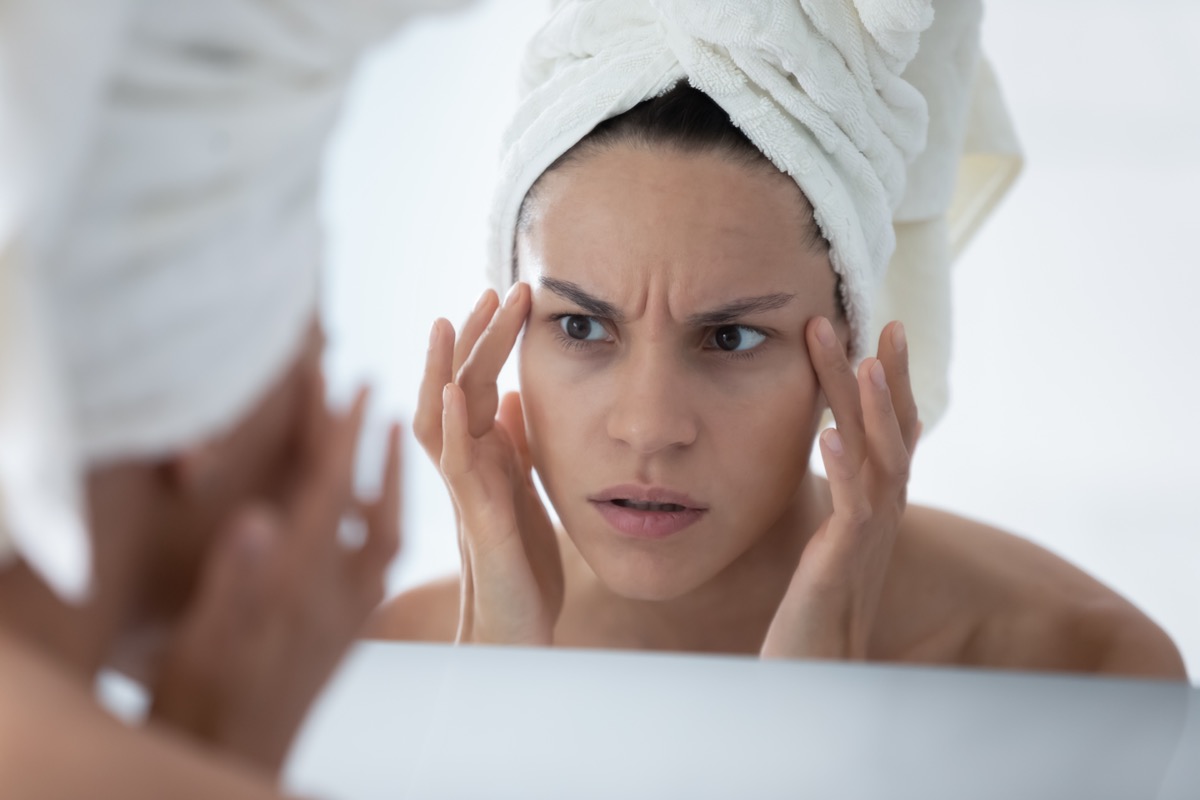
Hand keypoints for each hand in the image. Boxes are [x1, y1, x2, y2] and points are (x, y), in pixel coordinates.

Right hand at [149, 373, 401, 774]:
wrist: (233, 763)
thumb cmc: (203, 705)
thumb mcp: (204, 642)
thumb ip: (235, 581)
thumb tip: (259, 519)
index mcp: (301, 590)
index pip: (331, 495)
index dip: (343, 438)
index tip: (359, 385)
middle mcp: (336, 598)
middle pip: (373, 509)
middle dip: (376, 451)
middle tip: (382, 399)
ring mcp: (346, 616)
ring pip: (384, 537)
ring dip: (388, 485)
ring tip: (391, 442)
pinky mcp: (345, 632)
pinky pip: (377, 565)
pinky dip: (378, 526)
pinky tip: (368, 514)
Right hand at [413, 283, 562, 645]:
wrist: (516, 626)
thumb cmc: (519, 560)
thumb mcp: (525, 487)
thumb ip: (514, 443)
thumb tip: (510, 395)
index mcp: (484, 454)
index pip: (478, 382)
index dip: (491, 339)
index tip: (512, 294)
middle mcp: (468, 465)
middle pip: (459, 386)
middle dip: (476, 336)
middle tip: (497, 287)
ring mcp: (467, 489)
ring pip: (443, 418)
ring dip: (445, 369)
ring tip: (449, 321)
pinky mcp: (478, 518)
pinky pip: (456, 468)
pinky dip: (451, 428)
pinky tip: (452, 394)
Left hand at [761, 318, 919, 659]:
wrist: (819, 669)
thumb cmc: (817, 606)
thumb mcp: (830, 540)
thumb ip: (838, 498)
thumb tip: (832, 457)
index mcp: (876, 504)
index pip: (891, 430)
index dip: (892, 381)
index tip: (882, 329)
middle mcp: (882, 514)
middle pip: (894, 433)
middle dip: (886, 377)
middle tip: (880, 322)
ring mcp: (867, 538)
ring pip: (882, 461)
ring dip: (872, 409)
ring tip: (863, 360)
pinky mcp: (842, 563)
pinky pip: (851, 509)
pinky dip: (844, 468)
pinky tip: (829, 434)